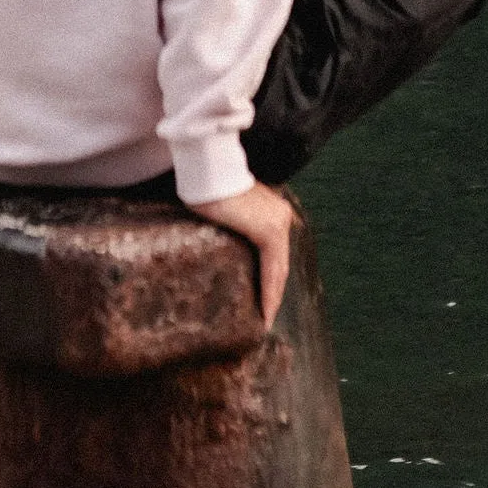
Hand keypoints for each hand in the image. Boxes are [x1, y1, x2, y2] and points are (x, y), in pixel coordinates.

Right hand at [188, 180, 292, 327]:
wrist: (207, 170)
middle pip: (280, 262)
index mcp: (272, 209)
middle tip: (266, 314)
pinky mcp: (268, 231)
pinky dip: (269, 291)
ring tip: (265, 318)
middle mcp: (281, 215)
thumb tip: (222, 232)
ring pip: (278, 269)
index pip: (275, 250)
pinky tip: (265, 310)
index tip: (266, 295)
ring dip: (273, 296)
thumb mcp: (226, 206)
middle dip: (275, 290)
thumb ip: (233, 220)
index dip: (272, 275)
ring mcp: (277, 223)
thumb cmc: (207, 184)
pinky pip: (272, 269)